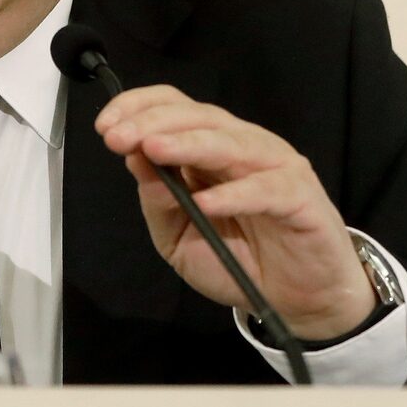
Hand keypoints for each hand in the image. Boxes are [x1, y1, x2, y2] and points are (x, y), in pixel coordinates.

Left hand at [96, 85, 374, 340]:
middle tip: (119, 137)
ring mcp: (276, 167)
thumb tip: (134, 162)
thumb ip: (158, 202)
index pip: (176, 108)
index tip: (106, 127)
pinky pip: (267, 189)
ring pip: (231, 143)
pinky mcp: (300, 198)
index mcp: (211, 149)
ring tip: (154, 149)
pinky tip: (205, 202)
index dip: (139, 108)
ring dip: (189, 144)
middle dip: (153, 123)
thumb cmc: (239, 260)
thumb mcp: (180, 237)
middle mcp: (243, 147)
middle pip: (199, 117)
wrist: (298, 298)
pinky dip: (235, 193)